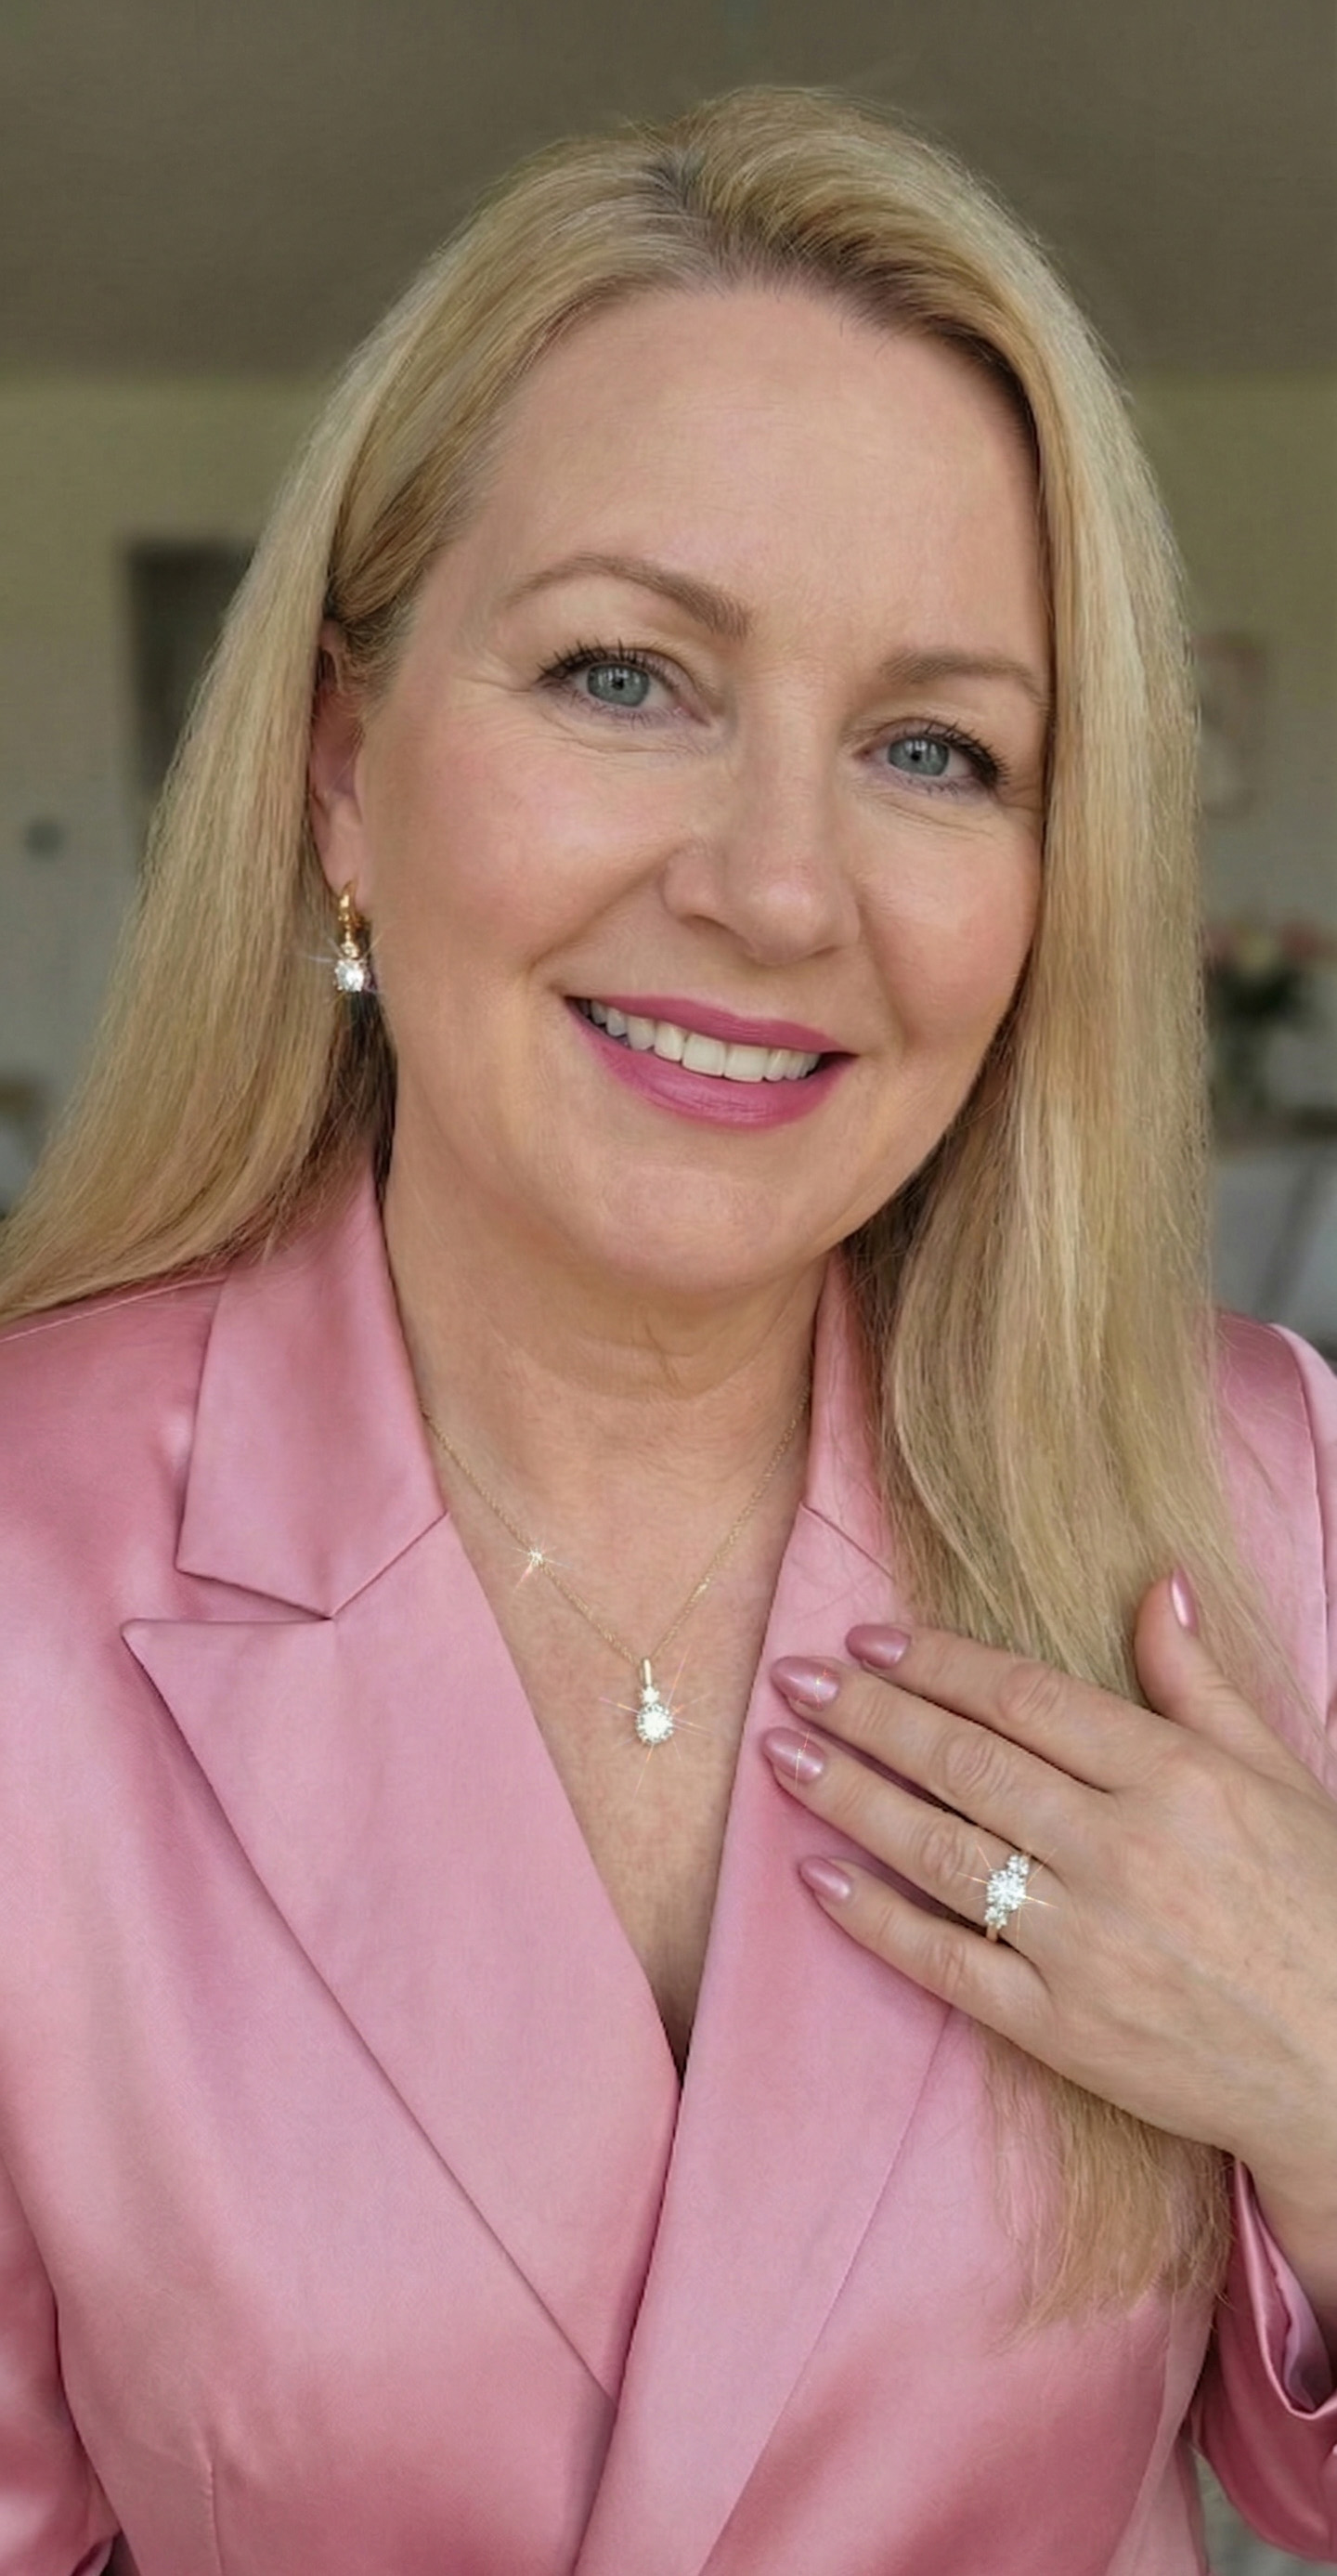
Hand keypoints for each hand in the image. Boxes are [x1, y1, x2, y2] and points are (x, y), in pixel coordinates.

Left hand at [763, 1577, 1336, 2228]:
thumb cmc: (1323, 1908)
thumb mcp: (1281, 1776)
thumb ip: (1200, 1682)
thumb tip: (1155, 1584)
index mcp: (1175, 1776)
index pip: (1023, 1697)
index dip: (935, 1663)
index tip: (866, 1640)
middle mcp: (1121, 1849)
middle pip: (963, 1761)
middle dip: (865, 1713)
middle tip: (791, 1679)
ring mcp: (1084, 1942)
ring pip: (938, 1849)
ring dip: (848, 1796)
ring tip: (782, 1754)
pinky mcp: (1061, 2028)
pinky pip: (943, 1961)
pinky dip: (873, 1918)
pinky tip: (816, 1877)